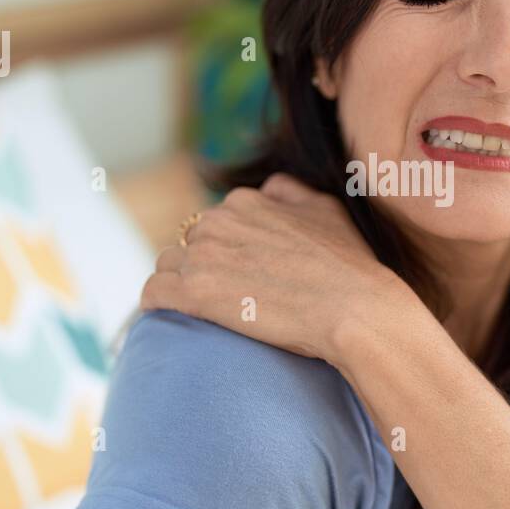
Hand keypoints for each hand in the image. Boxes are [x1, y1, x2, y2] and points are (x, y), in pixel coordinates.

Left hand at [139, 173, 413, 367]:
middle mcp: (220, 220)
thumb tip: (269, 188)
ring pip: (168, 266)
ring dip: (180, 286)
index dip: (224, 251)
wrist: (356, 310)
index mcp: (246, 202)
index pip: (213, 223)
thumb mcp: (327, 211)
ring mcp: (205, 255)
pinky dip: (158, 306)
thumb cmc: (350, 267)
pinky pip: (153, 293)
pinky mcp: (195, 292)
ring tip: (201, 313)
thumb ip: (291, 193)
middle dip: (201, 267)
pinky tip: (173, 320)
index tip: (238, 275)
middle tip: (226, 299)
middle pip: (188, 244)